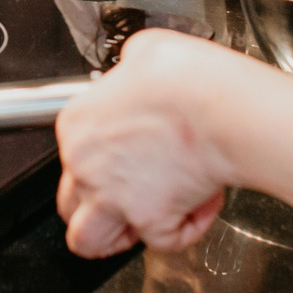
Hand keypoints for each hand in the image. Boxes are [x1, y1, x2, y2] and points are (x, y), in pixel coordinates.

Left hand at [54, 30, 251, 256]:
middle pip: (70, 202)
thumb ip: (128, 71)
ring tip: (143, 222)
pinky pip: (162, 242)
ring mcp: (112, 197)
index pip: (72, 153)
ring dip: (116, 235)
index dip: (106, 154)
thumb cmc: (191, 79)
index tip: (135, 148)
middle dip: (100, 203)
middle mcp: (85, 165)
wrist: (222, 109)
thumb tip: (136, 73)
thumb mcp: (144, 50)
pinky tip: (201, 205)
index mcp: (77, 124)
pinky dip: (184, 230)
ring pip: (88, 240)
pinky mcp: (148, 221)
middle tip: (131, 194)